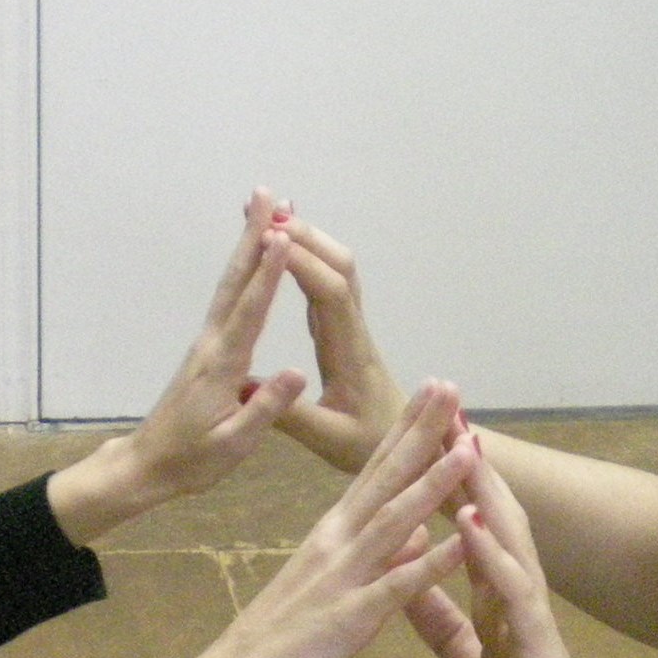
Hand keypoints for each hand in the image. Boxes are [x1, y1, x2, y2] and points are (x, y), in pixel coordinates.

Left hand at [47, 188, 306, 543]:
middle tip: (265, 195)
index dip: (268, 274)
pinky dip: (242, 273)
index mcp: (223, 366)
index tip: (282, 236)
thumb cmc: (192, 461)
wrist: (147, 464)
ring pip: (229, 286)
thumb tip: (297, 372)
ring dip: (246, 247)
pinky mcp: (205, 351)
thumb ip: (265, 408)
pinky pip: (227, 301)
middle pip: (235, 282)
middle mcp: (212, 345)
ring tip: (261, 212)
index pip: (251, 311)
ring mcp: (206, 345)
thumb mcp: (232, 444)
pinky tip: (251, 263)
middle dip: (252, 237)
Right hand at [128, 381, 477, 657]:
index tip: (432, 393)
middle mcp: (337, 542)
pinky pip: (397, 586)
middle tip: (450, 386)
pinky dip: (431, 562)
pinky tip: (463, 540)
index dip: (405, 429)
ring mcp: (344, 576)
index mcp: (332, 533)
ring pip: (396, 520)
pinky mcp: (350, 617)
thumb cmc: (279, 636)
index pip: (375, 469)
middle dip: (421, 431)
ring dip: (434, 483)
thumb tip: (418, 532)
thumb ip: (375, 555)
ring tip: (469, 447)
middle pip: (386, 477)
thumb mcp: (329, 585)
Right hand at [269, 213, 408, 472]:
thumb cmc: (371, 445)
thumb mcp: (329, 439)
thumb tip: (243, 387)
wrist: (414, 447)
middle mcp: (354, 332)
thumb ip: (291, 416)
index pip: (332, 294)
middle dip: (303, 234)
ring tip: (267, 217)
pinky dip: (305, 262)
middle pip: (339, 267)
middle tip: (262, 209)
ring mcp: (352, 330)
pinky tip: (283, 252)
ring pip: (336, 271)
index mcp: (351, 353)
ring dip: (306, 240)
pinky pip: (327, 287)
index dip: (302, 262)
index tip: (268, 240)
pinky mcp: (345, 335)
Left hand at [406, 455, 633, 657]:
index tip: (424, 436)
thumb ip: (444, 626)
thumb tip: (409, 585)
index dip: (448, 486)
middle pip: (493, 519)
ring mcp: (533, 623)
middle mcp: (517, 602)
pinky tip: (475, 520)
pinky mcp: (542, 653)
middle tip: (446, 410)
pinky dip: (493, 555)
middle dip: (469, 468)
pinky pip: (516, 595)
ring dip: (486, 492)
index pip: (471, 531)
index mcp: (495, 606)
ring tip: (463, 441)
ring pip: (510, 543)